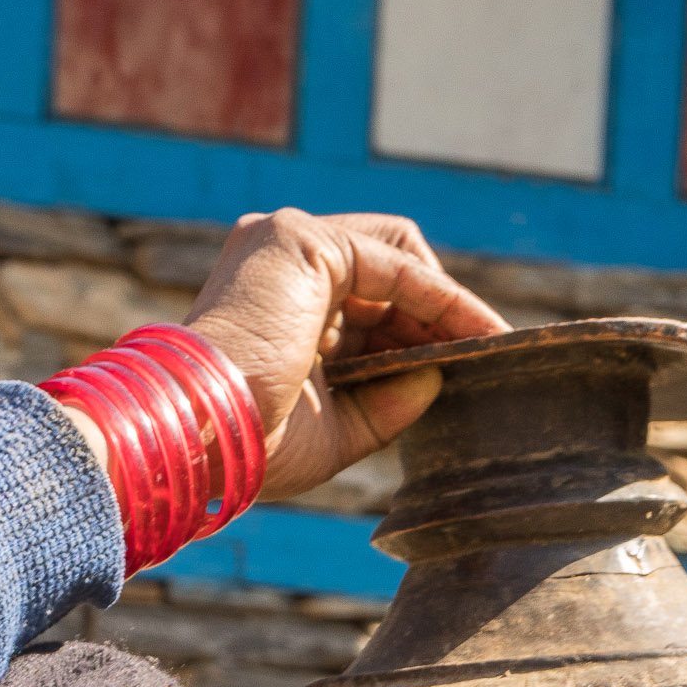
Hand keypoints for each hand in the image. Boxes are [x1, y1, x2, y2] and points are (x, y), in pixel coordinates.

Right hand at [186, 207, 506, 498]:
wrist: (200, 434)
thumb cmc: (251, 445)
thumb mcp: (332, 430)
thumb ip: (384, 403)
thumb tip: (436, 381)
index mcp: (277, 308)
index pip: (364, 307)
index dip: (415, 338)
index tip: (458, 370)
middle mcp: (279, 265)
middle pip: (387, 278)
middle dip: (437, 320)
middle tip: (485, 359)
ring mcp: (287, 244)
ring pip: (398, 255)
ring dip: (447, 304)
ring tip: (486, 346)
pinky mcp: (303, 240)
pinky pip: (397, 263)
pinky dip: (442, 297)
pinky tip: (473, 332)